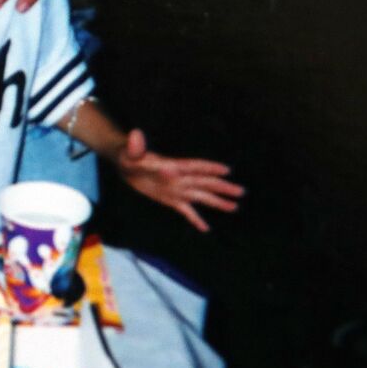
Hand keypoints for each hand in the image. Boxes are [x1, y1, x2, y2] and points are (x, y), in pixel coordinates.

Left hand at [111, 129, 245, 231]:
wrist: (126, 166)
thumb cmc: (128, 156)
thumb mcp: (130, 153)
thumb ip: (136, 148)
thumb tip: (138, 138)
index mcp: (172, 166)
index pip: (194, 167)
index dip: (209, 168)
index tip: (226, 170)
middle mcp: (179, 178)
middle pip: (205, 183)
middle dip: (222, 187)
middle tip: (241, 192)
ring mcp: (177, 190)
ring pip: (201, 196)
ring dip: (217, 202)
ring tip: (234, 207)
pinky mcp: (170, 200)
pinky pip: (186, 211)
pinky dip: (196, 219)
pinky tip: (206, 228)